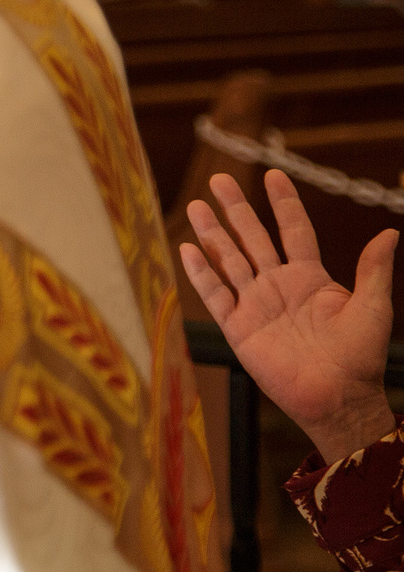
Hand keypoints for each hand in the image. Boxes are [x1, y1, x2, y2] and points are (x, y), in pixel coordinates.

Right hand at [179, 170, 400, 462]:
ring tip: (197, 207)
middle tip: (220, 180)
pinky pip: (215, 296)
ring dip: (213, 234)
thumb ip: (374, 269)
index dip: (283, 203)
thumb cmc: (361, 355)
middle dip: (236, 209)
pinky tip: (189, 250)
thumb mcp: (373, 306)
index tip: (272, 175)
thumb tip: (391, 234)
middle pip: (252, 239)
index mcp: (309, 278)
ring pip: (229, 261)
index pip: (293, 231)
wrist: (337, 397)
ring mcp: (255, 305)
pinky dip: (201, 274)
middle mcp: (278, 286)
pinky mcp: (238, 328)